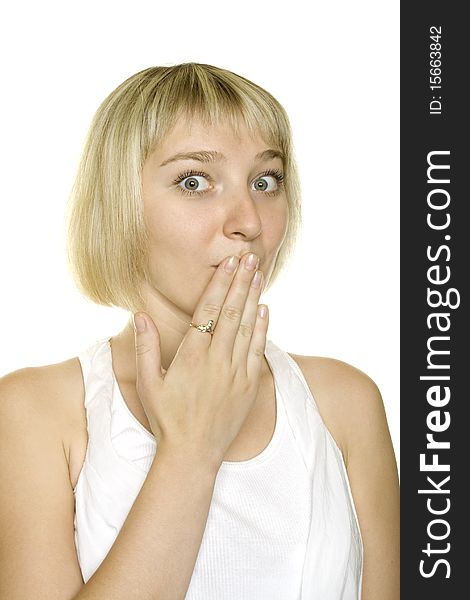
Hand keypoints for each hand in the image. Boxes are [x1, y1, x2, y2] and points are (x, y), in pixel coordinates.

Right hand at [133, 252, 267, 469]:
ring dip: (253, 297)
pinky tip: (264, 309)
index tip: (229, 263)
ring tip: (259, 273)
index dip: (220, 284)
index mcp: (191, 356)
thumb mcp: (147, 383)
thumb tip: (140, 314)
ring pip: (248, 326)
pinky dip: (262, 327)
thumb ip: (144, 346)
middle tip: (250, 256)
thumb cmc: (166, 418)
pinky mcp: (249, 385)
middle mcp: (217, 360)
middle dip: (241, 281)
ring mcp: (236, 372)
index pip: (209, 310)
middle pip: (232, 311)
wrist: (193, 453)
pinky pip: (258, 350)